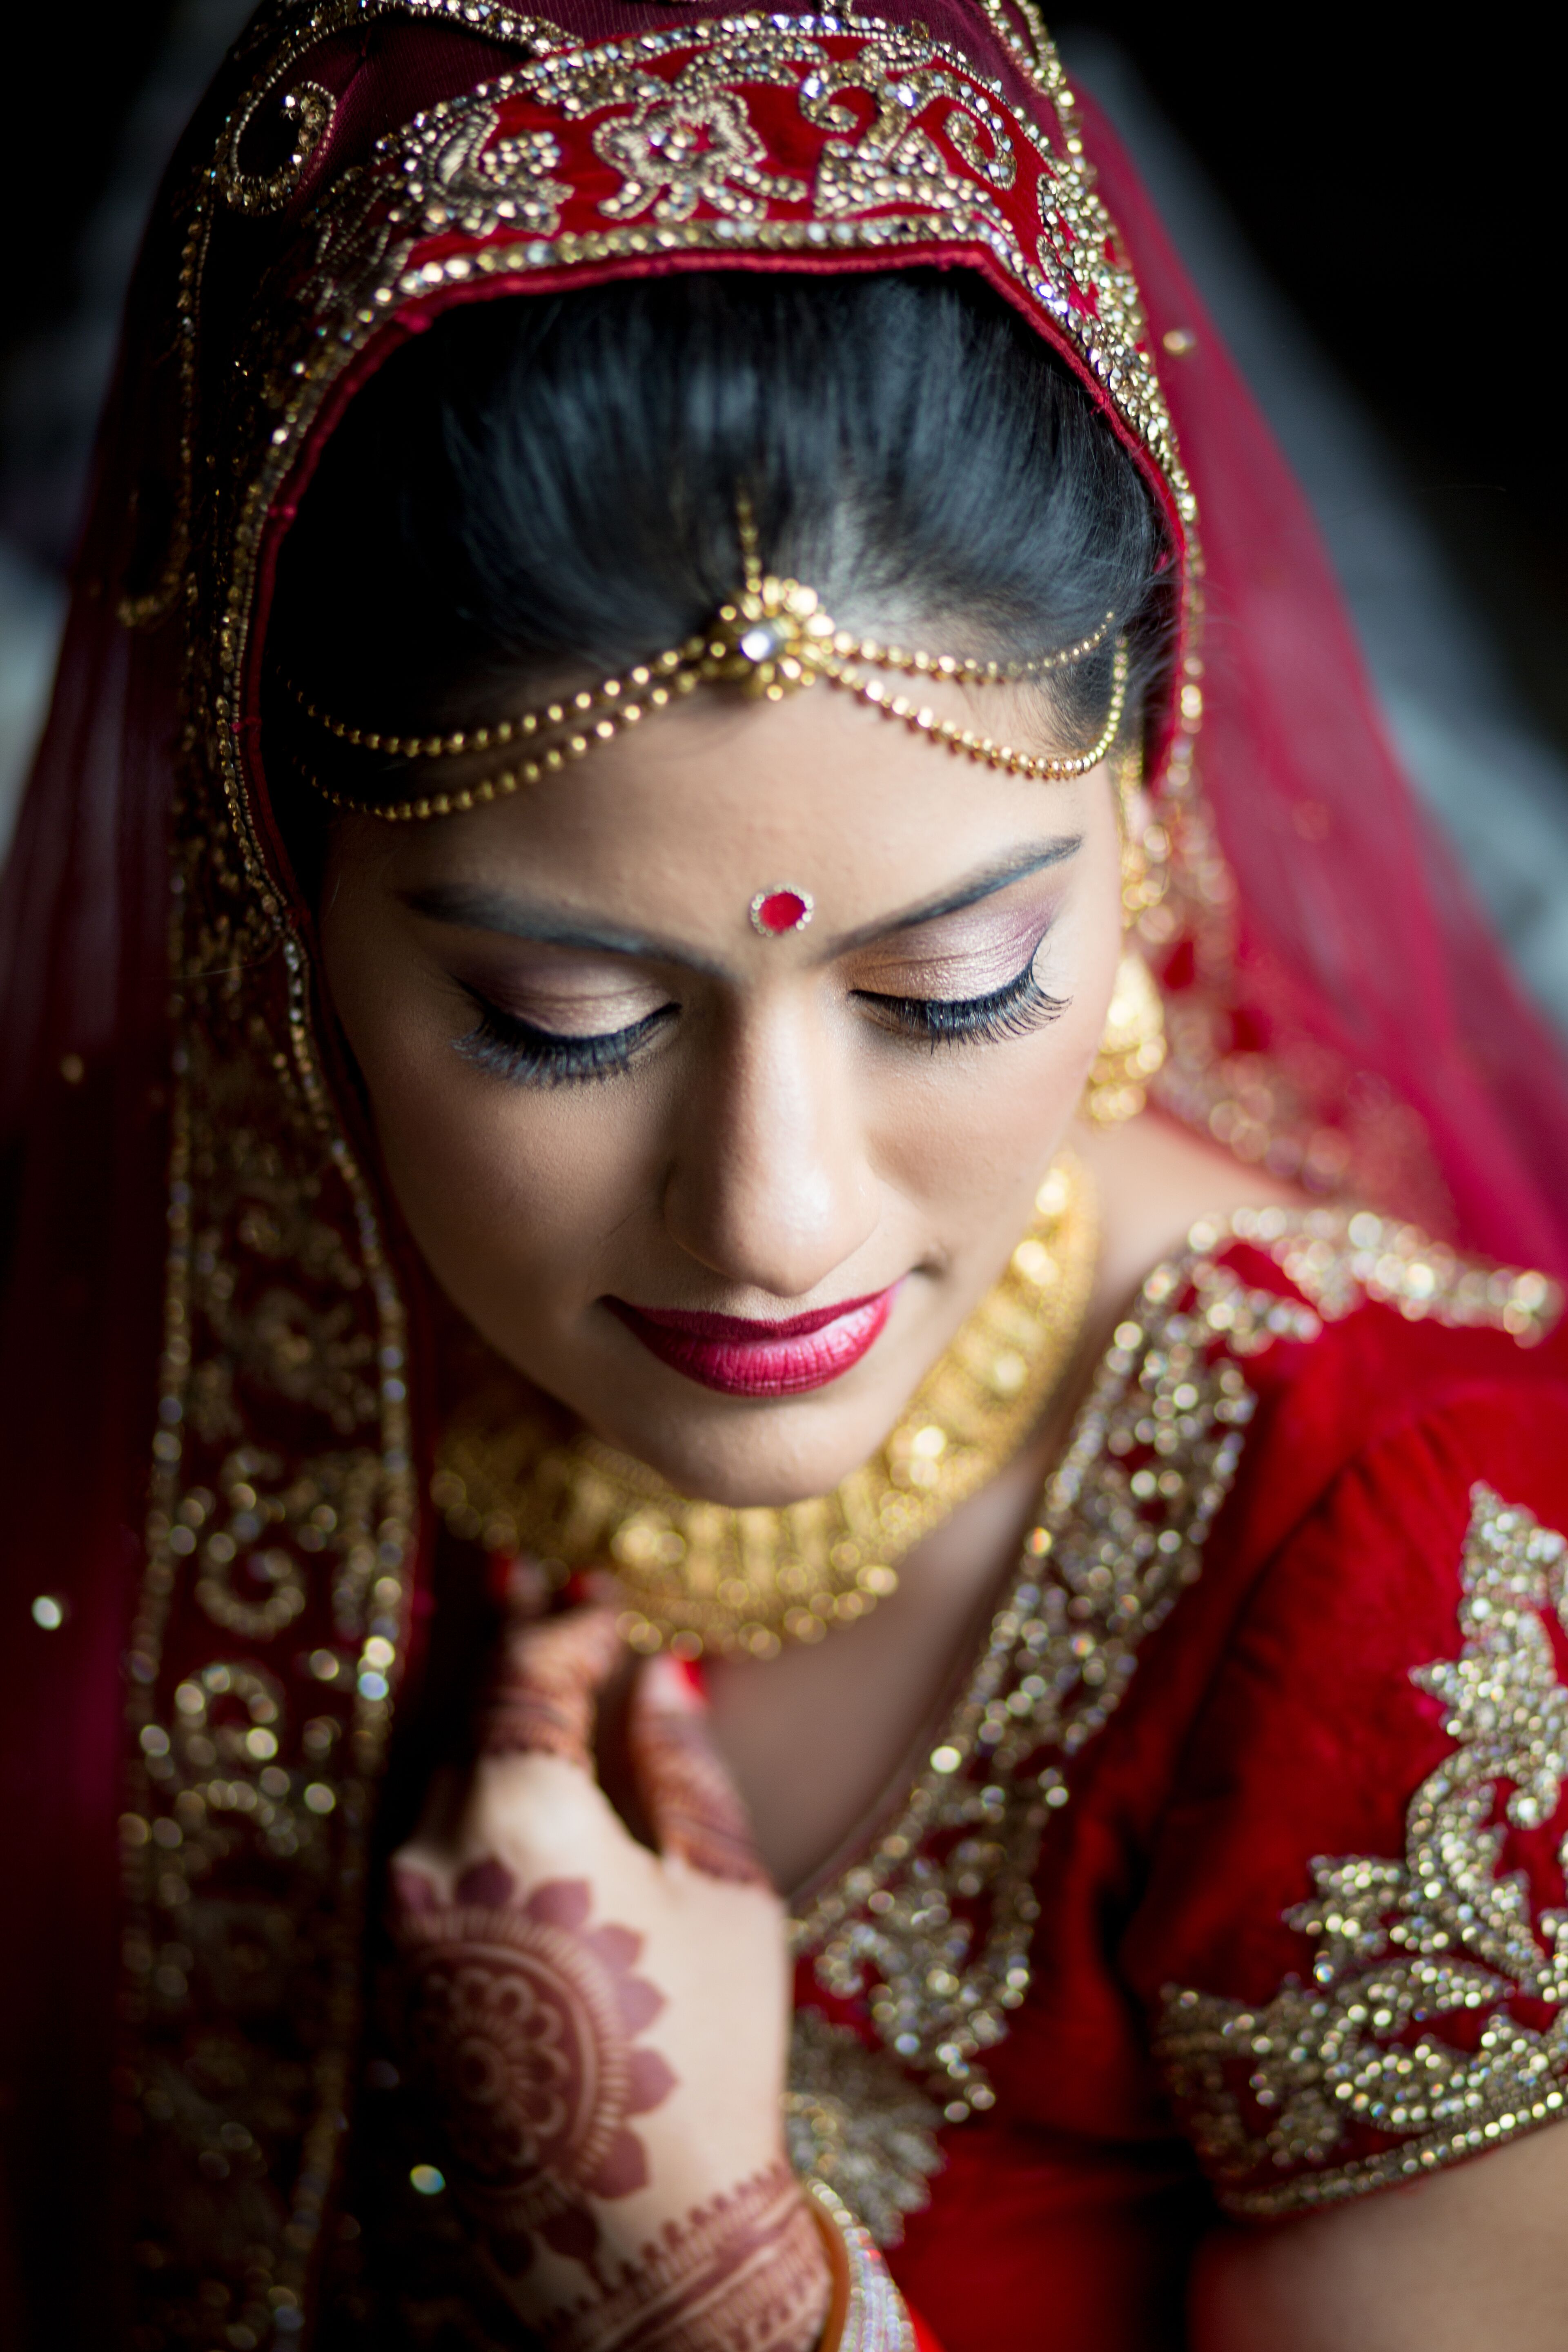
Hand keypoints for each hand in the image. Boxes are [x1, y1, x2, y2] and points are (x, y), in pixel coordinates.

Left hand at [388, 1607, 830, 2350]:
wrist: (634, 2224)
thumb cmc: (702, 2051)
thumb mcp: (721, 1890)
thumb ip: (681, 1765)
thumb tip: (658, 1677)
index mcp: (519, 1823)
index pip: (524, 1678)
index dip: (568, 1624)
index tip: (608, 1595)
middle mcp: (438, 1857)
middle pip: (466, 1714)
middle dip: (506, 1639)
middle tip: (522, 1564)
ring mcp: (410, 1917)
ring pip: (441, 1774)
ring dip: (484, 1712)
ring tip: (517, 1644)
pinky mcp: (407, 1968)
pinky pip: (435, 1841)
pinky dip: (473, 1786)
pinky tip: (510, 1764)